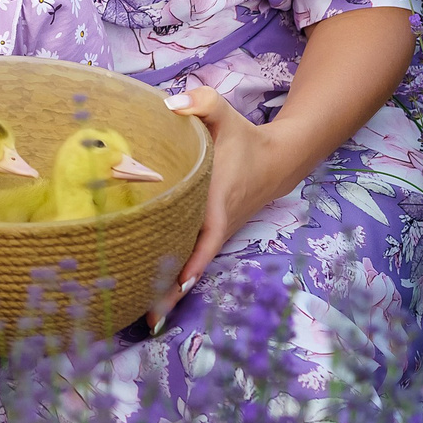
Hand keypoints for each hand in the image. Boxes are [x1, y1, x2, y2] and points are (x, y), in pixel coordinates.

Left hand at [152, 86, 276, 327]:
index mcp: (217, 201)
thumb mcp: (224, 115)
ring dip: (171, 291)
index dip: (194, 259)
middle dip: (173, 290)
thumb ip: (202, 103)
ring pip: (191, 266)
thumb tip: (172, 105)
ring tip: (146, 319)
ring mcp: (214, 233)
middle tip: (148, 317)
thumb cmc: (243, 139)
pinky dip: (175, 279)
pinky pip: (191, 259)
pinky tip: (154, 299)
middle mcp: (216, 224)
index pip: (206, 235)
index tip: (180, 282)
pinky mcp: (210, 235)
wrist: (275, 160)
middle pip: (193, 262)